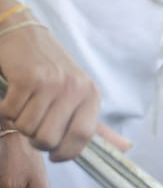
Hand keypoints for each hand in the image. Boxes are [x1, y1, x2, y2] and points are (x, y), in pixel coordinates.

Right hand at [0, 15, 102, 160]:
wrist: (24, 32)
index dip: (65, 152)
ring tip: (24, 104)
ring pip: (26, 128)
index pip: (83, 137)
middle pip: (49, 139)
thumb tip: (126, 148)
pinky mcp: (27, 78)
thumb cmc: (51, 68)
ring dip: (19, 121)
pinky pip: (9, 113)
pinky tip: (12, 97)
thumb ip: (95, 124)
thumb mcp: (78, 92)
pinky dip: (5, 109)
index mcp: (91, 94)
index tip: (54, 154)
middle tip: (34, 121)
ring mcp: (51, 82)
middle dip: (35, 138)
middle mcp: (74, 88)